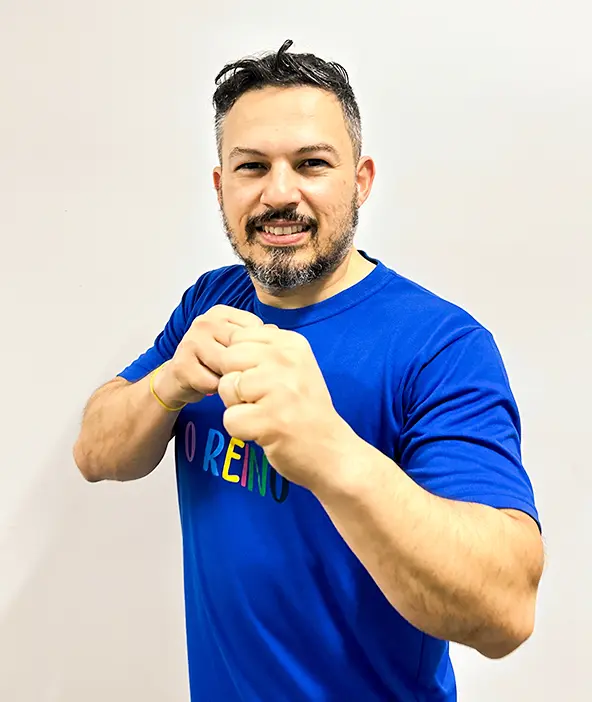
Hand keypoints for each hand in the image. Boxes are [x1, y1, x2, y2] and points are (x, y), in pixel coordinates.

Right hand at [153, 305, 263, 407]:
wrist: (178, 379)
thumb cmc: (212, 362)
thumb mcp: (235, 345)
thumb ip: (256, 337)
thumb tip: (277, 335)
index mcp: (221, 313)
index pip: (254, 329)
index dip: (257, 349)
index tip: (249, 358)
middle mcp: (204, 322)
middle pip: (241, 348)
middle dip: (244, 366)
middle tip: (238, 372)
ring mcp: (191, 342)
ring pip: (228, 366)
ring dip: (230, 378)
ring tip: (224, 378)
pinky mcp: (182, 365)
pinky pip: (213, 383)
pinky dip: (216, 390)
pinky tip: (210, 386)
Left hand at [217, 325, 350, 491]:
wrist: (330, 451)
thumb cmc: (303, 409)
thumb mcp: (293, 366)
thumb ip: (262, 350)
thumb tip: (225, 342)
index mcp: (291, 343)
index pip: (238, 337)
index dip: (240, 362)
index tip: (263, 379)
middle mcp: (287, 360)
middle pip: (227, 358)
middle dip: (235, 381)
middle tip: (261, 400)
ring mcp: (280, 390)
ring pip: (226, 387)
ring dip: (237, 406)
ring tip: (264, 414)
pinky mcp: (271, 420)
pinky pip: (230, 419)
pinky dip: (241, 430)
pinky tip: (264, 431)